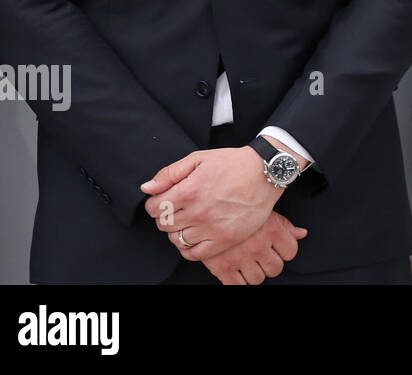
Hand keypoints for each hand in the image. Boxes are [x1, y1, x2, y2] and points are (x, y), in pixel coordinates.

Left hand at [141, 147, 282, 259]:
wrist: (265, 173)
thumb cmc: (232, 163)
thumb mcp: (199, 158)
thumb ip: (170, 173)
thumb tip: (147, 188)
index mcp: (189, 191)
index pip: (154, 208)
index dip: (156, 203)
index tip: (165, 200)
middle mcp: (198, 212)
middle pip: (164, 224)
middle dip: (166, 216)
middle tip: (179, 208)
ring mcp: (211, 228)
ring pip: (176, 240)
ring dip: (178, 231)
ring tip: (189, 220)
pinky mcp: (224, 239)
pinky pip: (194, 254)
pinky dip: (188, 248)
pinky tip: (195, 235)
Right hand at [200, 210, 307, 285]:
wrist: (205, 206)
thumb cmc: (236, 205)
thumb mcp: (264, 210)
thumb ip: (285, 225)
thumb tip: (301, 234)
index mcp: (272, 229)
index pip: (290, 252)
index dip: (284, 252)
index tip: (276, 249)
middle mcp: (258, 245)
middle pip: (275, 268)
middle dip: (269, 264)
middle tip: (261, 256)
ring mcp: (241, 257)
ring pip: (258, 279)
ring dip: (254, 273)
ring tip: (247, 262)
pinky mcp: (222, 267)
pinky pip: (237, 285)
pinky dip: (238, 282)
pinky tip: (236, 271)